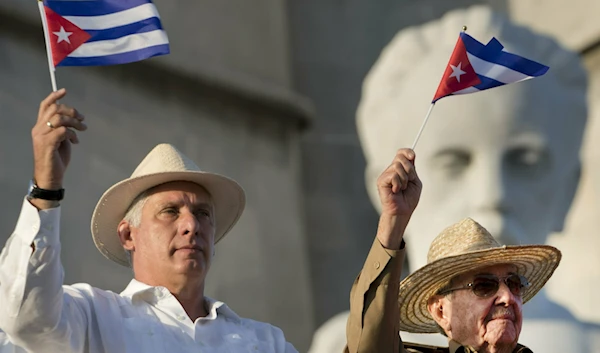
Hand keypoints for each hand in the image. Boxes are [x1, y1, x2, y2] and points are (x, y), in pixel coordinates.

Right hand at [30, 89, 86, 207]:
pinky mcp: (47, 144)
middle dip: (72, 111)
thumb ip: (64, 129)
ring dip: (74, 122)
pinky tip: (76, 141)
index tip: (64, 91)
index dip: (54, 97)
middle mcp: (38, 129)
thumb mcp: (61, 141)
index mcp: (40, 127)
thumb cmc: (56, 160)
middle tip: (82, 119)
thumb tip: (75, 121)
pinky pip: (63, 131)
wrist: (50, 177)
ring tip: (82, 129)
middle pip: (55, 109)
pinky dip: (72, 134)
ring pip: (59, 118)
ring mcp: (41, 136)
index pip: (44, 106)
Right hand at [376, 148, 421, 248]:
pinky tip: (396, 191)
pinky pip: (393, 175)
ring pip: (398, 167)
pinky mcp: (381, 181)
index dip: (407, 152)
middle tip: (408, 182)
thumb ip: (412, 168)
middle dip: (409, 170)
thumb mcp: (415, 181)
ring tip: (402, 189)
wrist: (402, 212)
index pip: (401, 153)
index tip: (413, 156)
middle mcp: (391, 170)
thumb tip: (411, 155)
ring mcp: (385, 175)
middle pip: (400, 158)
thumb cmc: (408, 199)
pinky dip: (399, 184)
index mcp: (399, 169)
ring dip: (405, 179)